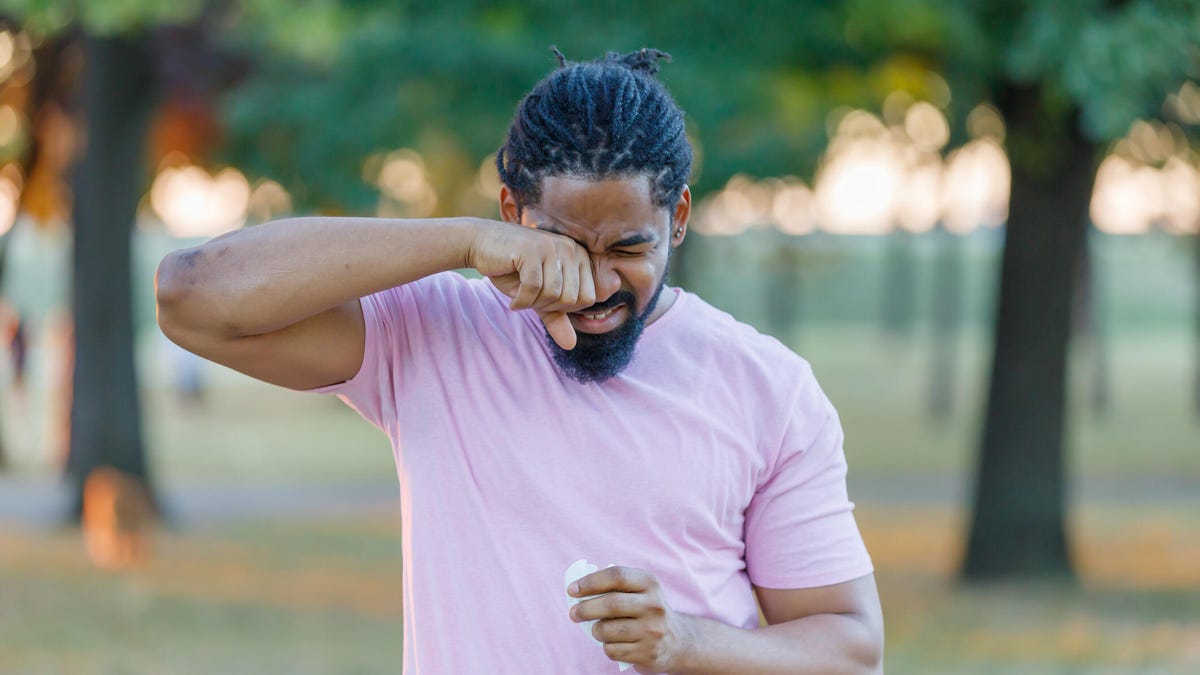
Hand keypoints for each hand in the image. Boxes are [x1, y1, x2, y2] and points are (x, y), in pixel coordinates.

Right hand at [466, 221, 595, 349]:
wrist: (481, 244)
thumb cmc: (512, 270)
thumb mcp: (538, 296)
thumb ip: (556, 317)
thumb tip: (571, 345)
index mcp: (579, 257)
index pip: (587, 298)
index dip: (563, 308)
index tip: (543, 299)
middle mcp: (570, 249)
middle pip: (571, 299)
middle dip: (547, 306)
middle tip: (529, 297)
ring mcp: (551, 247)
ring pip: (553, 294)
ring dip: (532, 302)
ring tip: (519, 293)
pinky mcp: (531, 250)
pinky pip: (533, 288)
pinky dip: (521, 299)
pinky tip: (512, 294)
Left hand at [569, 566, 693, 673]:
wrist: (677, 641)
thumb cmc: (645, 610)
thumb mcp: (638, 591)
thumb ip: (612, 587)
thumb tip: (576, 592)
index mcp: (650, 583)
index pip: (616, 576)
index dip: (590, 582)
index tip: (572, 590)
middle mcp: (654, 605)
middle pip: (611, 604)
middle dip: (585, 609)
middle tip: (573, 613)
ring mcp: (653, 631)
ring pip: (608, 630)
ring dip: (596, 630)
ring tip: (599, 629)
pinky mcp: (648, 653)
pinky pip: (613, 650)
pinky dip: (607, 647)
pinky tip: (615, 643)